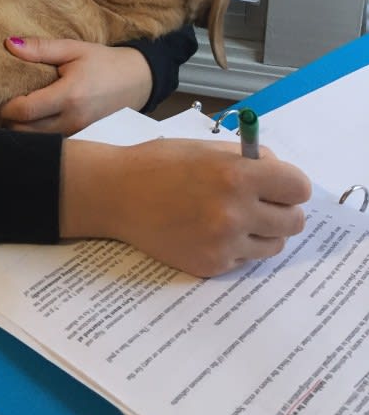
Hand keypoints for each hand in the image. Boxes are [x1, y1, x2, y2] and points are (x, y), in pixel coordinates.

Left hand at [0, 37, 151, 135]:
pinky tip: (35, 118)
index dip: (5, 105)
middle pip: (23, 131)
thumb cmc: (104, 62)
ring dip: (21, 128)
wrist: (138, 81)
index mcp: (69, 96)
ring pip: (34, 141)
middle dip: (8, 119)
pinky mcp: (79, 140)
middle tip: (4, 101)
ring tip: (19, 109)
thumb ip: (40, 49)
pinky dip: (35, 133)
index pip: (23, 111)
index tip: (0, 93)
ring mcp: (77, 134)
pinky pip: (48, 143)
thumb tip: (9, 44)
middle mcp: (73, 121)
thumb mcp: (73, 49)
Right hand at [59, 137, 311, 276]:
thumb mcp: (206, 149)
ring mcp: (223, 243)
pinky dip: (235, 247)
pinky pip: (244, 260)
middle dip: (281, 210)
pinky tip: (208, 230)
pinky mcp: (210, 265)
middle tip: (261, 203)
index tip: (280, 185)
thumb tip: (279, 174)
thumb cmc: (160, 164)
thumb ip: (248, 160)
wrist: (116, 193)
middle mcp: (235, 212)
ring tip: (233, 217)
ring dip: (262, 232)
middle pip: (294, 222)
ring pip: (274, 246)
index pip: (298, 188)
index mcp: (237, 175)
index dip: (290, 185)